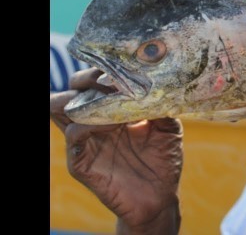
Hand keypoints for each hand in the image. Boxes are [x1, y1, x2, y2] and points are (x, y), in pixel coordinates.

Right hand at [50, 68, 182, 233]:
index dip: (101, 69)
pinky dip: (88, 124)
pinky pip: (73, 134)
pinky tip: (109, 123)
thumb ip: (161, 104)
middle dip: (86, 78)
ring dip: (80, 97)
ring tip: (103, 96)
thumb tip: (160, 80)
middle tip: (106, 79)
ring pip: (61, 108)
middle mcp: (94, 121)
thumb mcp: (168, 126)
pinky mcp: (80, 161)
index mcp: (112, 109)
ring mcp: (85, 140)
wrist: (160, 195)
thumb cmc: (164, 159)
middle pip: (73, 89)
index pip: (94, 81)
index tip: (120, 66)